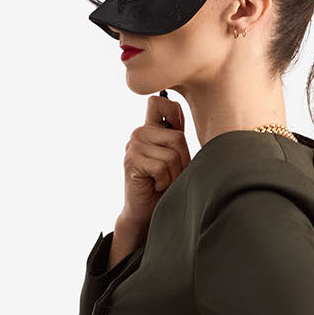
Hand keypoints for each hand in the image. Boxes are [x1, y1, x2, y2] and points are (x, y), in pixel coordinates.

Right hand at [117, 94, 190, 230]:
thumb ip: (177, 139)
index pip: (158, 102)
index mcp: (151, 129)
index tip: (177, 127)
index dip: (173, 111)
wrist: (146, 211)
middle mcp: (140, 133)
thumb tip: (182, 116)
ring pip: (171, 156)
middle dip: (182, 162)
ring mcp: (133, 146)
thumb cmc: (164, 185)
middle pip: (178, 138)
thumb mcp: (175, 158)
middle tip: (171, 175)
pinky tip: (155, 185)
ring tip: (163, 181)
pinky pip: (161, 168)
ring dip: (173, 175)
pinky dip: (163, 182)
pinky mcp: (131, 161)